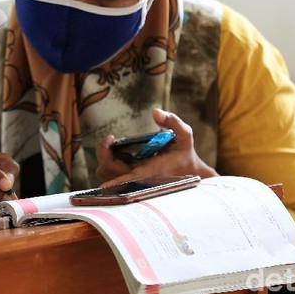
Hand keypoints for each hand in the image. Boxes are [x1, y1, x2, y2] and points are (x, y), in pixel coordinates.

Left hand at [96, 108, 217, 187]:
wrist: (190, 173)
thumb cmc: (185, 154)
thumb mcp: (184, 135)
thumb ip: (173, 122)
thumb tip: (155, 112)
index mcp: (150, 171)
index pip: (126, 178)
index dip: (110, 170)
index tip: (106, 157)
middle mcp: (138, 179)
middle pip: (108, 173)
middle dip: (104, 155)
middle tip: (110, 140)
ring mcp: (132, 181)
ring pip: (107, 174)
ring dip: (108, 159)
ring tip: (120, 148)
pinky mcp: (129, 180)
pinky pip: (111, 174)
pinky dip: (112, 163)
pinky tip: (126, 154)